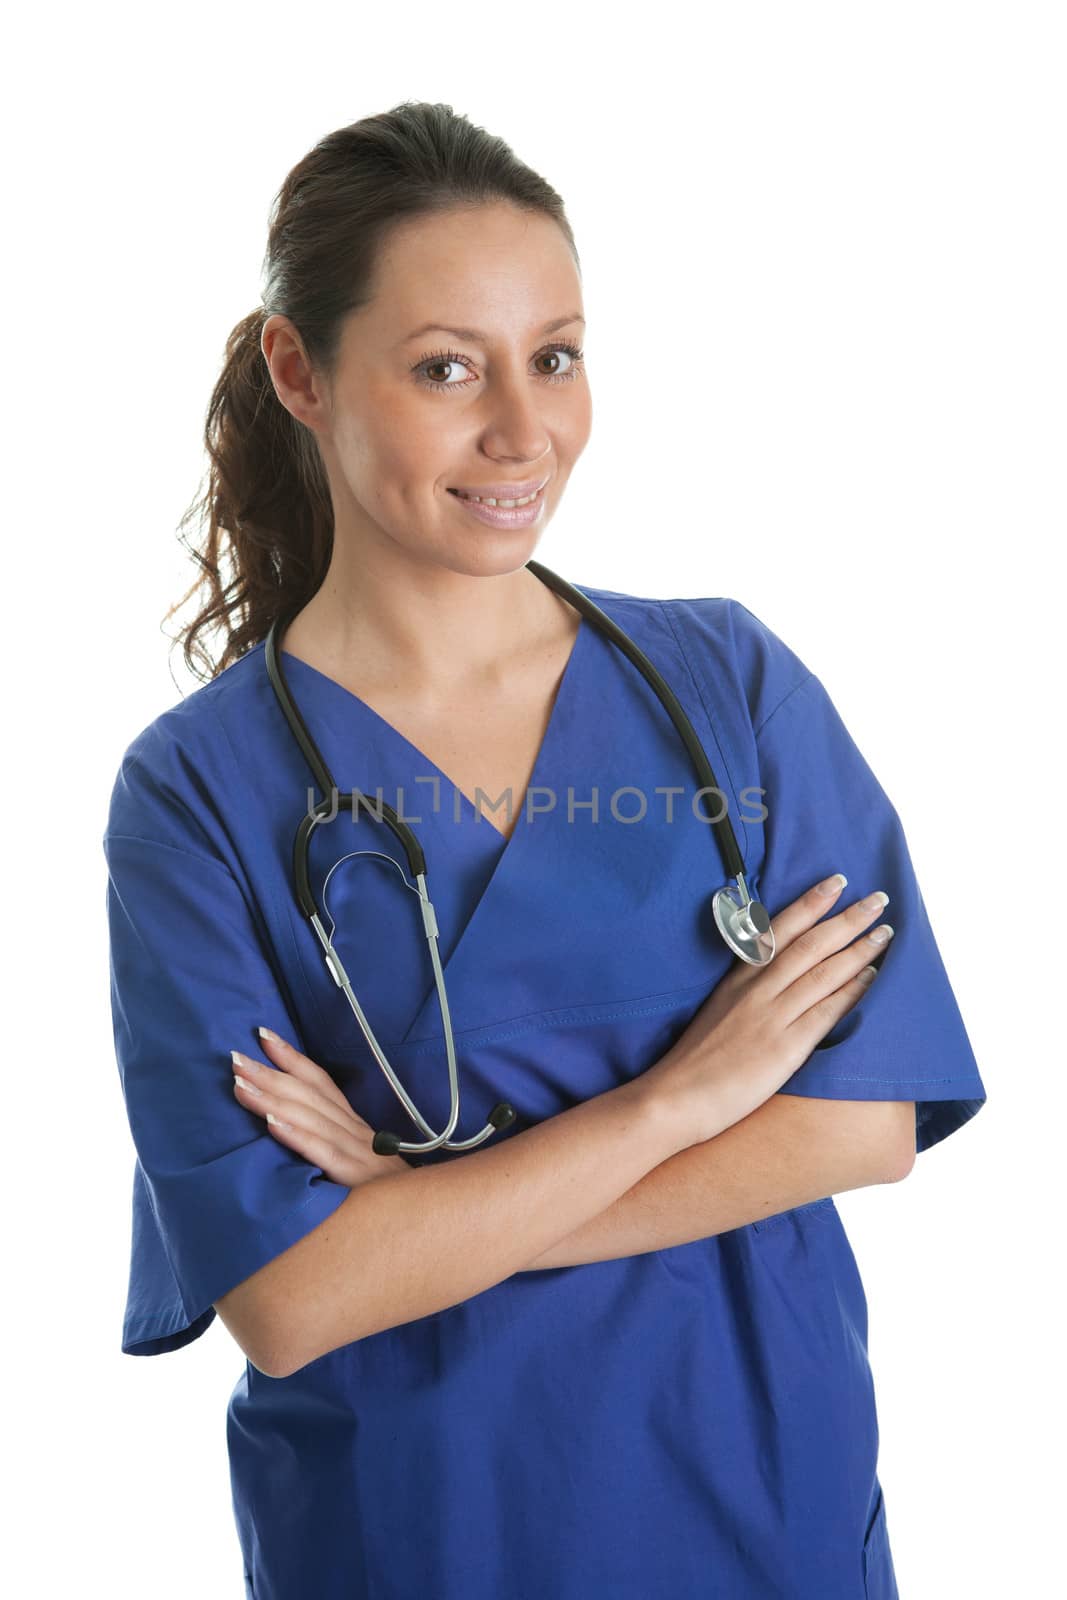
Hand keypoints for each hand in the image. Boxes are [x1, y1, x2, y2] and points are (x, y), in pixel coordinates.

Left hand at [232, 1031, 405, 1185]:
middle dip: (270, 1074)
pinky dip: (297, 1135)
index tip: (262, 1035)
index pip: (320, 1082)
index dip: (292, 1058)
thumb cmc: (385, 1194)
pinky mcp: (357, 1179)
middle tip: (235, 1057)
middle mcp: (356, 1131)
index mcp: (354, 1125)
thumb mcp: (360, 1162)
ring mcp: (358, 1153)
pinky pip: (324, 1153)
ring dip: (273, 1099)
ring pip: (311, 1118)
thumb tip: (290, 1126)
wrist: (425, 1217)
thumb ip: (332, 1144)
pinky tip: (271, 1123)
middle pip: (309, 1095)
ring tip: (240, 1085)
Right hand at [642, 875, 893, 1142]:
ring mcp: (771, 1017)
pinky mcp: (784, 1048)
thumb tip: (776, 973)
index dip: (811, 903)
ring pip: (822, 972)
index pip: (780, 930)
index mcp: (738, 978)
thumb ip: (746, 988)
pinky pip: (824, 1012)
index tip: (838, 882)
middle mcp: (756, 990)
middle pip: (810, 945)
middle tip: (879, 899)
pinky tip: (871, 977)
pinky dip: (850, 991)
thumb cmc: (696, 1059)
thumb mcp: (717, 1009)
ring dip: (858, 949)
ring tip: (885, 932)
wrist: (675, 1097)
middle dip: (847, 918)